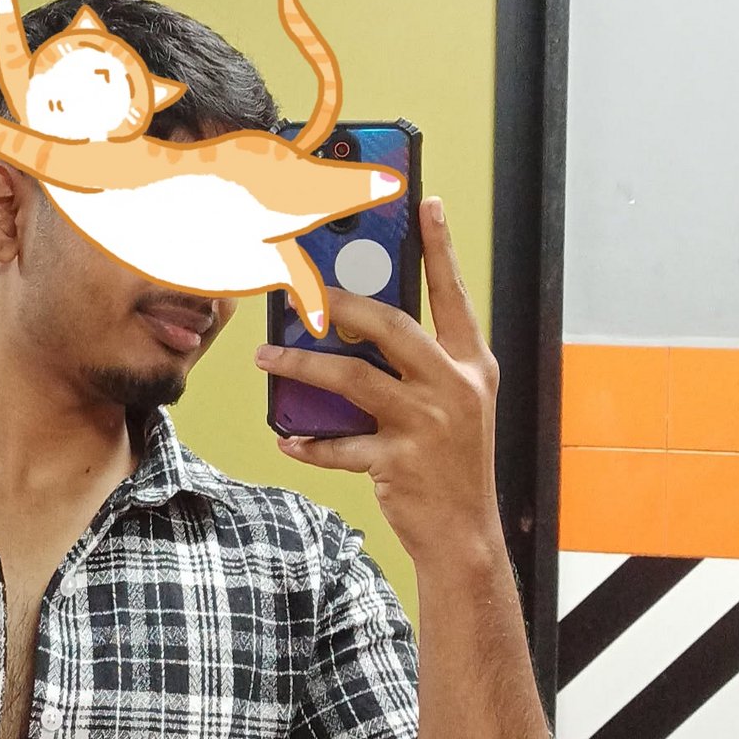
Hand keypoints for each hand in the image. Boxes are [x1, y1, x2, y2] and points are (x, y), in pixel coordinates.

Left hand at [254, 197, 504, 568]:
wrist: (464, 533)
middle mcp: (454, 387)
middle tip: (302, 292)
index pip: (454, 295)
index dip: (440, 249)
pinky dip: (308, 442)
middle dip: (340, 303)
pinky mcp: (399, 461)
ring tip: (268, 355)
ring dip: (301, 364)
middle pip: (390, 326)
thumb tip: (362, 325)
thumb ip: (421, 364)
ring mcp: (427, 424)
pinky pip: (339, 444)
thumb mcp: (454, 403)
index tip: (428, 204)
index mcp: (471, 365)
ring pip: (351, 379)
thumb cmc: (451, 463)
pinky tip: (287, 437)